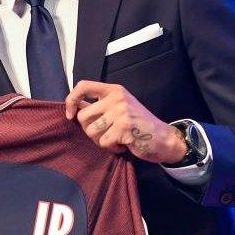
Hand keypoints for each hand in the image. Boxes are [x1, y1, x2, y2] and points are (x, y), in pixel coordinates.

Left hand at [64, 80, 185, 163]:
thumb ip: (100, 105)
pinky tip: (123, 145)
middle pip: (82, 116)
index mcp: (114, 90)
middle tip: (105, 134)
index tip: (70, 114)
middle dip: (89, 130)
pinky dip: (111, 148)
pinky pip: (103, 142)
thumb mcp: (120, 107)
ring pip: (91, 131)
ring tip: (115, 139)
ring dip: (100, 140)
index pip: (83, 86)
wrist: (164, 138)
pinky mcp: (124, 128)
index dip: (71, 100)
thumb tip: (74, 109)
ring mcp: (121, 112)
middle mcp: (117, 98)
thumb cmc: (139, 124)